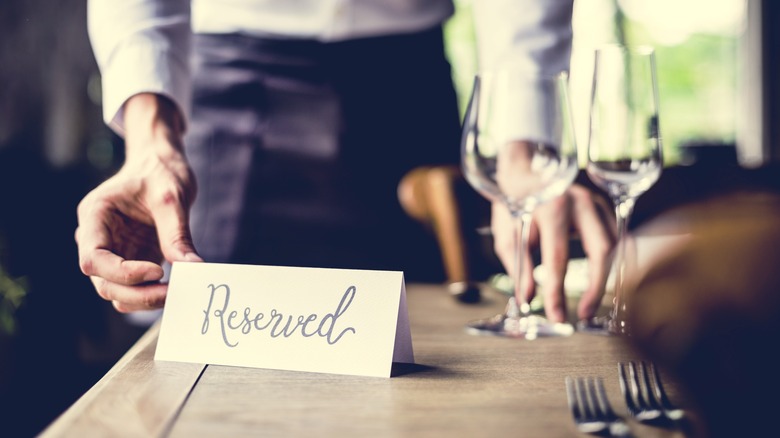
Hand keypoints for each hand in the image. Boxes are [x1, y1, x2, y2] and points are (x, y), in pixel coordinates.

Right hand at [75, 94, 201, 312]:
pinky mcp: (130, 260)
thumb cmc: (161, 171)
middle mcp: (96, 238)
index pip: (93, 258)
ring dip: (143, 300)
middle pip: (102, 282)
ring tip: (177, 293)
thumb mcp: (172, 197)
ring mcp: (112, 252)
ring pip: (116, 291)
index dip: (122, 272)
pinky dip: (151, 295)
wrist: (161, 164)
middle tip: (173, 293)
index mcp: (95, 216)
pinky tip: (176, 290)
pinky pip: (134, 288)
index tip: (157, 271)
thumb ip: (177, 234)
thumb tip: (193, 268)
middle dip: (136, 293)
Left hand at [491, 184, 615, 321]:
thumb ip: (518, 267)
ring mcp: (595, 201)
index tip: (556, 315)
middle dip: (595, 287)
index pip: (558, 258)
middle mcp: (579, 202)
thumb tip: (527, 300)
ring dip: (607, 277)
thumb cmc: (513, 205)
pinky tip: (603, 281)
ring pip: (615, 244)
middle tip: (584, 314)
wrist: (525, 171)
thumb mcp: (507, 235)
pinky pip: (617, 236)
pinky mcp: (603, 205)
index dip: (558, 291)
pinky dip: (614, 262)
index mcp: (550, 208)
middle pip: (601, 250)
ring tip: (591, 302)